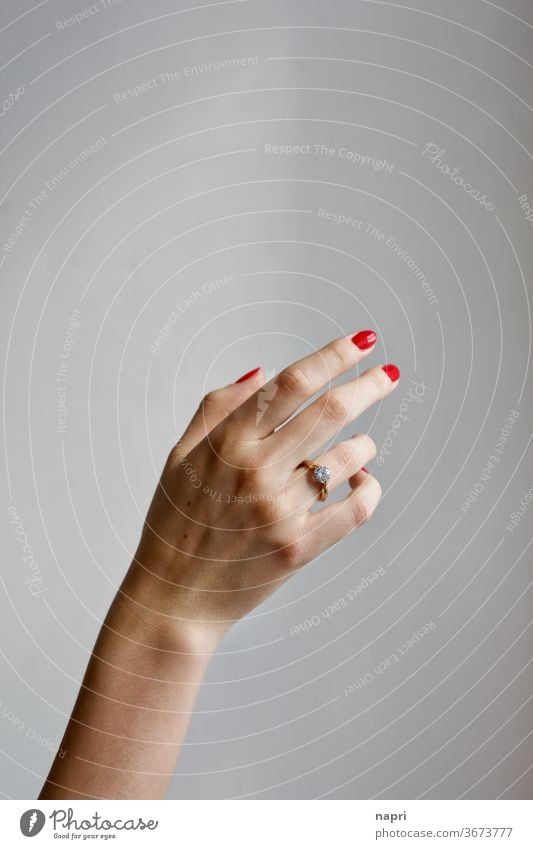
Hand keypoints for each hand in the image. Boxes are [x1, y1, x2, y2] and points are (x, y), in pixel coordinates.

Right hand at [130, 330, 399, 646]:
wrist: (174, 597)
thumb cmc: (175, 523)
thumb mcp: (180, 456)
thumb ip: (217, 407)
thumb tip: (263, 371)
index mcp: (227, 442)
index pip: (292, 383)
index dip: (333, 355)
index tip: (362, 341)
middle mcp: (257, 470)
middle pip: (331, 410)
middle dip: (369, 385)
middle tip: (387, 374)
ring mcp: (281, 510)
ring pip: (349, 457)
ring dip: (365, 443)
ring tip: (362, 442)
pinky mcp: (300, 547)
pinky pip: (355, 509)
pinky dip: (369, 489)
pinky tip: (362, 482)